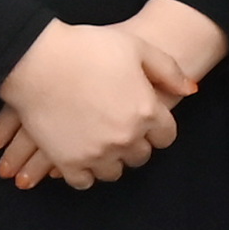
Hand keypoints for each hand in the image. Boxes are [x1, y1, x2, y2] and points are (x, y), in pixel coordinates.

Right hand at [0, 14, 196, 189]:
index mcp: (147, 111)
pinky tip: (80, 156)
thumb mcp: (137, 47)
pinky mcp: (68, 162)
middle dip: (134, 144)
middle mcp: (127, 138)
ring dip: (110, 160)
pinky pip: (84, 182)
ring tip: (99, 143)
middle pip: (141, 156)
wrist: (38, 60)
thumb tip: (190, 90)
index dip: (156, 129)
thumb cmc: (88, 47)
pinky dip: (84, 172)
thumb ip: (168, 70)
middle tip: (119, 129)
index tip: (145, 122)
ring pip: (114, 172)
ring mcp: (97, 153)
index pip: (165, 137)